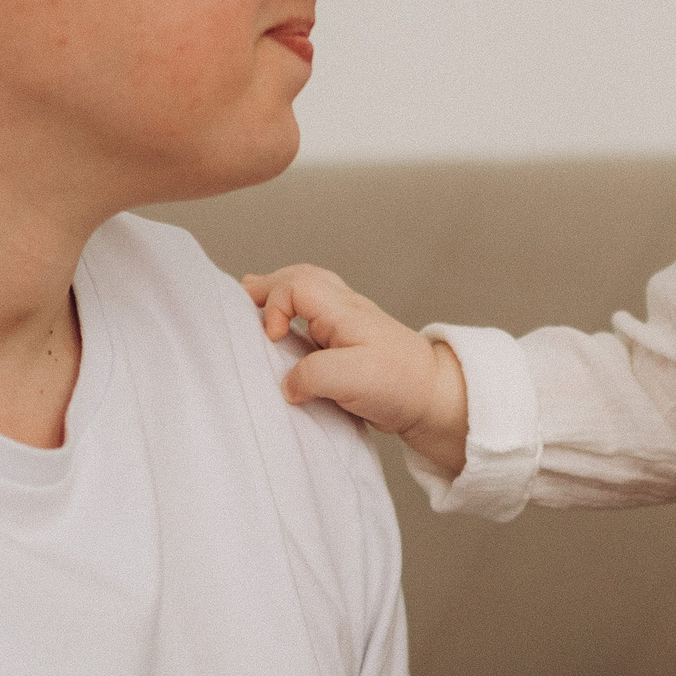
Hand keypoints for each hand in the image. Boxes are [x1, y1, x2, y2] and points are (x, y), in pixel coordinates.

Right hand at [242, 264, 467, 462]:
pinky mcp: (347, 342)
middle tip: (242, 297)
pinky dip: (293, 312)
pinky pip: (314, 313)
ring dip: (280, 294)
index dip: (274, 307)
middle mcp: (343, 309)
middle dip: (268, 286)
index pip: (295, 286)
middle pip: (300, 277)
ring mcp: (347, 323)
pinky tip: (283, 329)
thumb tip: (286, 384)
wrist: (433, 398)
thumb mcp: (350, 380)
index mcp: (342, 310)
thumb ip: (310, 376)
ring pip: (307, 290)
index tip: (273, 338)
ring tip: (254, 302)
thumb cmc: (399, 383)